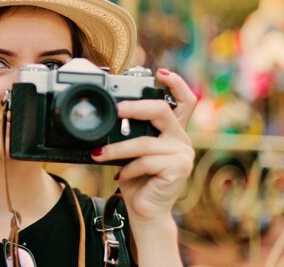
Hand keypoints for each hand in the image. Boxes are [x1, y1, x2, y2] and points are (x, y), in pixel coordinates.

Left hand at [91, 68, 196, 219]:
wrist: (145, 210)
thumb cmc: (137, 179)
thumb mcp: (132, 151)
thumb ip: (131, 133)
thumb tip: (110, 116)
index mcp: (172, 130)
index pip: (184, 101)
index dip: (175, 84)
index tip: (160, 73)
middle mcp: (181, 138)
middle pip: (161, 111)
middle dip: (136, 107)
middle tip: (117, 109)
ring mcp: (183, 154)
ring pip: (144, 142)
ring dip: (117, 149)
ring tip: (99, 153)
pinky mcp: (179, 169)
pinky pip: (146, 161)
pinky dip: (128, 168)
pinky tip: (121, 176)